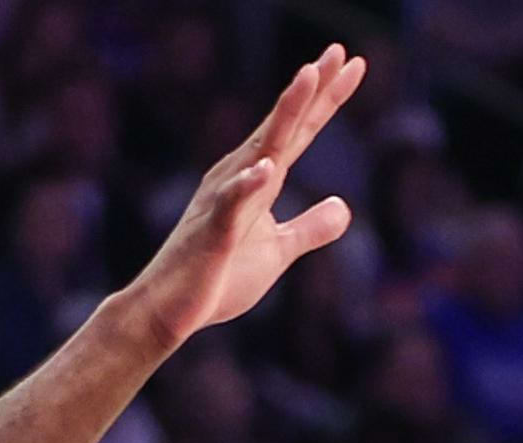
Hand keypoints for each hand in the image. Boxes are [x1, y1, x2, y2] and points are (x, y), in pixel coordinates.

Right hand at [117, 48, 361, 344]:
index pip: (300, 132)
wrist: (168, 311)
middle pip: (283, 127)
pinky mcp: (211, 233)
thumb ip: (309, 228)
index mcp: (258, 179)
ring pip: (259, 150)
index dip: (327, 99)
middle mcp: (240, 177)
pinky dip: (247, 185)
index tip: (353, 63)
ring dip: (283, 115)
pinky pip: (230, 204)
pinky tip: (267, 167)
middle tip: (338, 52)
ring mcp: (223, 200)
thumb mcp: (277, 252)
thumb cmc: (218, 278)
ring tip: (308, 78)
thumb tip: (343, 207)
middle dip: (310, 89)